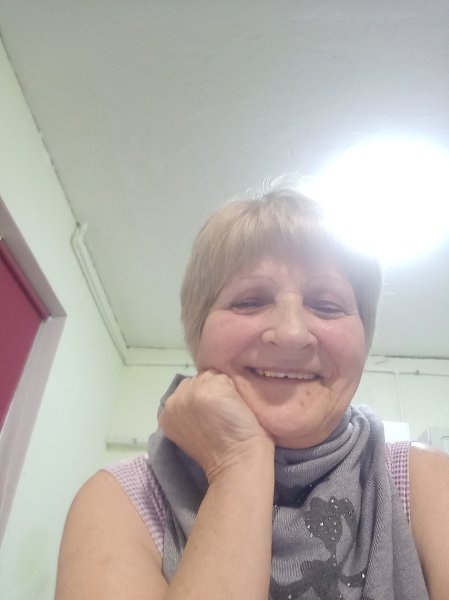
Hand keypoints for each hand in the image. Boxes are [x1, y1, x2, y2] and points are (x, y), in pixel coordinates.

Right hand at [158, 370, 273, 481]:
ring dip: (221, 388)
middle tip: (220, 413)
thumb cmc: (218, 453)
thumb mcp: (190, 429)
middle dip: (208, 391)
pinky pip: (225, 377)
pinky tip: (236, 407)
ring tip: (228, 409)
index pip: (185, 390)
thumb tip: (203, 394)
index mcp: (165, 413)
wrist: (235, 461)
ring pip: (210, 377)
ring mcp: (190, 392)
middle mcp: (173, 400)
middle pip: (196, 380)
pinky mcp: (209, 388)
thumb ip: (189, 410)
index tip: (210, 416)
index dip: (201, 399)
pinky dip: (234, 390)